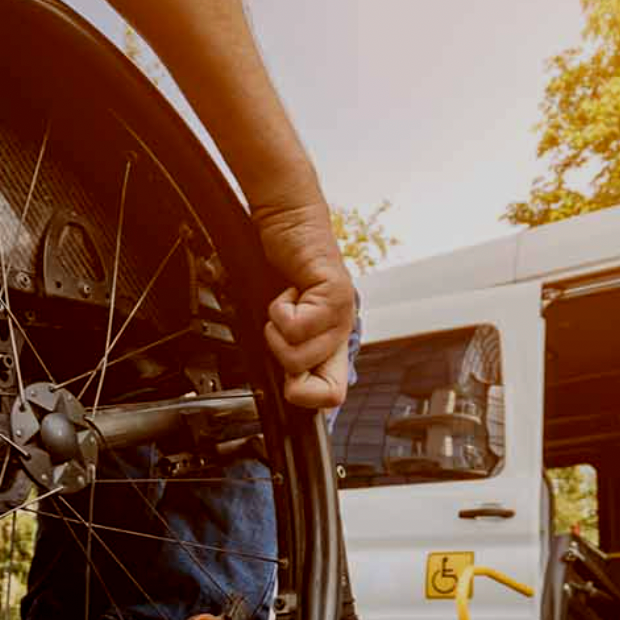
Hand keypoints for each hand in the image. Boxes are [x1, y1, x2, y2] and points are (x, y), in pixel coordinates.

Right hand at [253, 201, 355, 410]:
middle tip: (283, 329)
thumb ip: (287, 352)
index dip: (304, 397)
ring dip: (277, 330)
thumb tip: (285, 387)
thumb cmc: (280, 268)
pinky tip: (288, 291)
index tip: (287, 376)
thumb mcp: (281, 321)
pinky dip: (278, 308)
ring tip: (285, 305)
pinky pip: (296, 325)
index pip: (333, 396)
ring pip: (299, 356)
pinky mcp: (334, 293)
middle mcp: (342, 332)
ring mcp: (341, 313)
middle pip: (314, 386)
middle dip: (283, 358)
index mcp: (331, 343)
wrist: (287, 222)